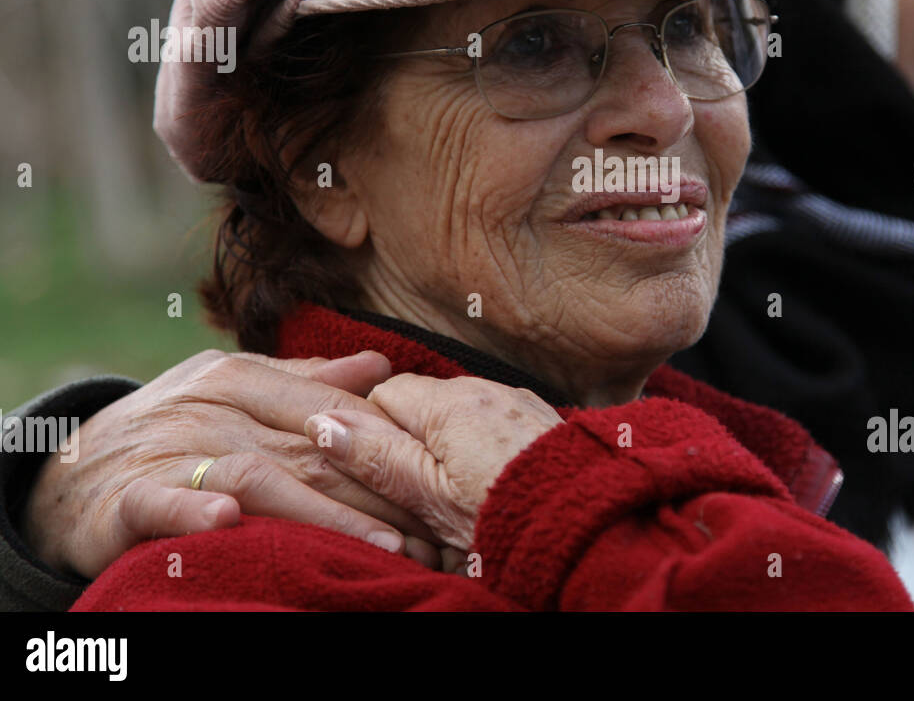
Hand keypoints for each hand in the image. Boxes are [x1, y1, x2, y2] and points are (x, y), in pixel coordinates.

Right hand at [22, 350, 450, 578]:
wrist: (69, 467)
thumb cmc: (174, 427)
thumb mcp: (235, 390)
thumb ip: (307, 380)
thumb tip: (381, 365)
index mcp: (240, 377)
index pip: (326, 407)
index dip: (387, 442)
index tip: (439, 475)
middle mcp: (209, 408)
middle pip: (307, 448)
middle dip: (376, 489)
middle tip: (432, 527)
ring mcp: (168, 451)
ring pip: (254, 477)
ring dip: (320, 511)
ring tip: (379, 541)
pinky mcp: (126, 498)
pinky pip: (162, 504)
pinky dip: (194, 512)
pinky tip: (229, 522)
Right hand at [305, 373, 563, 550]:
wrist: (590, 525)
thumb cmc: (506, 517)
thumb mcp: (430, 497)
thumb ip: (378, 456)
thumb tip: (323, 422)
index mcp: (451, 402)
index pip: (383, 395)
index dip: (375, 434)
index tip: (386, 474)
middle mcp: (486, 388)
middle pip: (423, 403)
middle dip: (414, 442)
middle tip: (425, 495)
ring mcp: (517, 401)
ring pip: (459, 415)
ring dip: (449, 447)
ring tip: (462, 497)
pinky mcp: (540, 418)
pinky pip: (493, 422)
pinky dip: (483, 447)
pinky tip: (493, 483)